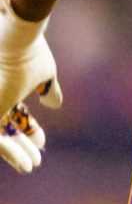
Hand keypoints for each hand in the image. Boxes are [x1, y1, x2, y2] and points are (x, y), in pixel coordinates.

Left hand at [0, 5, 61, 175]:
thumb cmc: (30, 50)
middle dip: (20, 145)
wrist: (14, 36)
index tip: (43, 143)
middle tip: (36, 160)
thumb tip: (55, 104)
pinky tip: (27, 163)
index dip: (27, 130)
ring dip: (16, 153)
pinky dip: (12, 153)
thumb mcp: (43, 73)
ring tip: (32, 166)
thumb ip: (48, 89)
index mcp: (5, 89)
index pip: (13, 115)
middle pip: (4, 127)